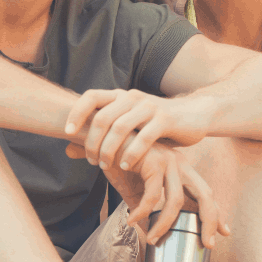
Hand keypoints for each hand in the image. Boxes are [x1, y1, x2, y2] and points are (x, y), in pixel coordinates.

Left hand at [64, 89, 213, 172]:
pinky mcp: (166, 120)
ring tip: (105, 165)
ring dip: (109, 149)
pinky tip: (125, 165)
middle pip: (103, 117)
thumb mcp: (128, 126)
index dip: (76, 112)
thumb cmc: (155, 124)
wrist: (194, 114)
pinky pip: (143, 137)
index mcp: (120, 96)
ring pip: (120, 127)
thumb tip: (67, 149)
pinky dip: (131, 153)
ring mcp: (149, 107)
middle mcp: (132, 97)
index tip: (67, 132)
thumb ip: (100, 136)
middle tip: (90, 160)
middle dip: (92, 141)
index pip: (91, 96)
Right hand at [65, 142, 229, 246]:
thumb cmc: (119, 162)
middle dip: (209, 220)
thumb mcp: (136, 189)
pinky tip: (131, 220)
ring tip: (152, 240)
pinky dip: (142, 212)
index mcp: (180, 170)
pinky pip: (152, 196)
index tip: (223, 232)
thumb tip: (150, 232)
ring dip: (164, 226)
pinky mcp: (153, 161)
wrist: (100, 138)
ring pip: (176, 201)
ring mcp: (168, 161)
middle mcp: (179, 165)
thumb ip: (145, 208)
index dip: (215, 214)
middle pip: (204, 195)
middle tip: (207, 244)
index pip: (204, 193)